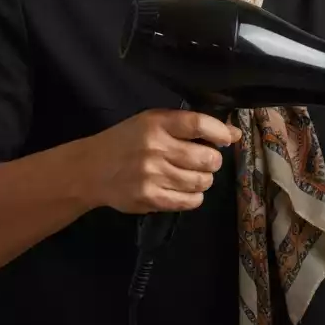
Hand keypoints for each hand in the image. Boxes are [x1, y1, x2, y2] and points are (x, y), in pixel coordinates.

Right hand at [82, 108, 241, 214]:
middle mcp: (155, 148)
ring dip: (204, 180)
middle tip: (205, 161)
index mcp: (156, 124)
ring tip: (194, 175)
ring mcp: (152, 175)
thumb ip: (189, 126)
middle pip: (207, 158)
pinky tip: (184, 190)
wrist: (91, 169)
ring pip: (202, 181)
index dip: (221, 133)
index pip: (199, 124)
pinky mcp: (150, 198)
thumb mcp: (151, 123)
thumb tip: (233, 134)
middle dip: (213, 161)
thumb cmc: (126, 141)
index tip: (228, 138)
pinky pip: (189, 201)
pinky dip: (194, 196)